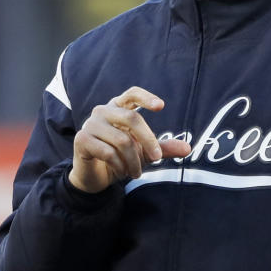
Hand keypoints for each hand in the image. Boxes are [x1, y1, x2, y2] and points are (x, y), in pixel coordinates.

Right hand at [69, 86, 191, 192]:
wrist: (94, 177)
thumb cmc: (119, 158)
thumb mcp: (143, 152)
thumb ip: (163, 148)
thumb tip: (188, 149)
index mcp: (117, 108)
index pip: (132, 94)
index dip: (146, 97)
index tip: (161, 106)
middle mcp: (102, 111)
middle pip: (132, 119)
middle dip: (148, 141)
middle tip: (156, 159)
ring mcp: (90, 124)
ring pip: (122, 140)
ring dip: (133, 161)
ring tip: (136, 172)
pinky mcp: (82, 139)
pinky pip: (108, 152)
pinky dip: (119, 166)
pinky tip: (120, 171)